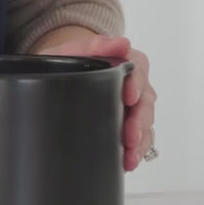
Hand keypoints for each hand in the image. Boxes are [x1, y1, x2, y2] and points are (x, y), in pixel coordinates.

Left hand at [33, 29, 156, 170]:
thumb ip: (95, 44)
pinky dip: (137, 151)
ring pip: (146, 123)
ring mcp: (132, 106)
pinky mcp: (127, 125)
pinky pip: (140, 139)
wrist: (57, 74)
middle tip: (130, 136)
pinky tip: (128, 161)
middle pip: (146, 101)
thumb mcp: (73, 49)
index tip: (129, 96)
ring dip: (141, 141)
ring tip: (130, 156)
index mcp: (125, 61)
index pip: (139, 69)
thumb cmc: (67, 60)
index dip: (137, 83)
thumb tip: (122, 43)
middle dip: (140, 121)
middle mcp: (134, 84)